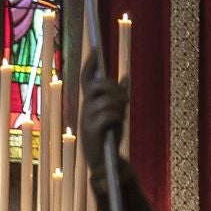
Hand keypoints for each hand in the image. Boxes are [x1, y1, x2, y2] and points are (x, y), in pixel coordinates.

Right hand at [77, 67, 128, 190]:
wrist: (104, 161)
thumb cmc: (108, 135)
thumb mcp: (114, 112)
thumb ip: (118, 95)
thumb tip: (126, 77)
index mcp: (88, 102)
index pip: (85, 78)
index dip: (89, 63)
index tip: (95, 49)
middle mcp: (84, 108)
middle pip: (98, 86)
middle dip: (114, 88)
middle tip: (125, 99)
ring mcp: (87, 119)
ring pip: (105, 100)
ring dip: (119, 104)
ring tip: (123, 113)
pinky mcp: (92, 130)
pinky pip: (107, 115)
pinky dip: (117, 117)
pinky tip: (118, 123)